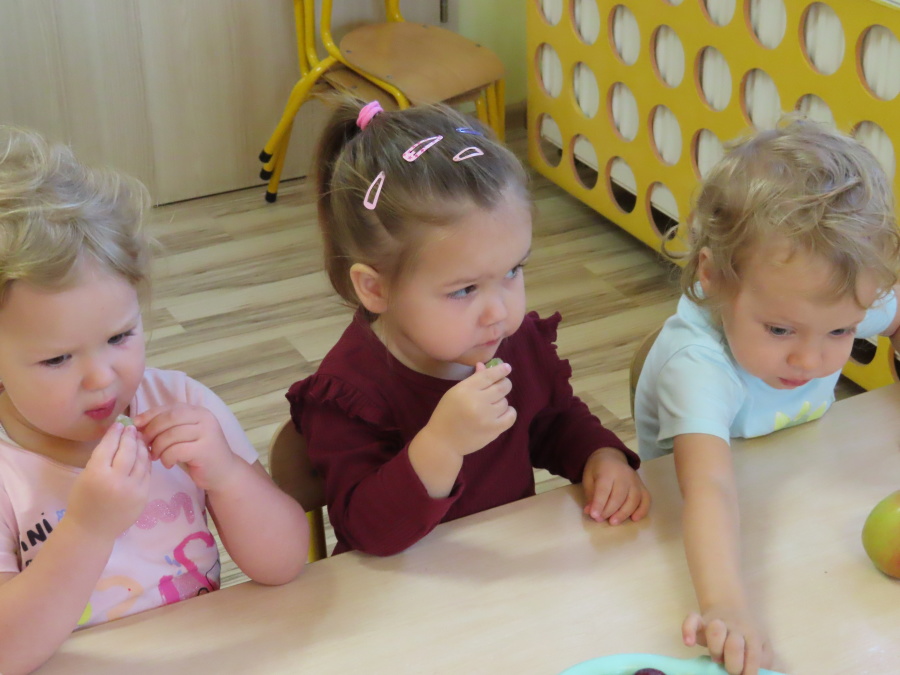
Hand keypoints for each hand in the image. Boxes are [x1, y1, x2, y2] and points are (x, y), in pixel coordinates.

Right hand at [67, 423, 151, 539]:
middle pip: (127, 451)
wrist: (92, 530)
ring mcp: (133, 489)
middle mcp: (117, 481)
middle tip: (131, 427)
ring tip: (139, 438)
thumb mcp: (85, 476)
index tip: (119, 424)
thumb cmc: (83, 501)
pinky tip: (144, 454)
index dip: (115, 433)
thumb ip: (100, 459)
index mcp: (97, 474)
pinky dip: (146, 461)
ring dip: (141, 447)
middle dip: (130, 436)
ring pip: (141, 461)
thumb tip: (116, 436)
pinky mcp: (143, 496)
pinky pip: (147, 473)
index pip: (108, 447)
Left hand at [134, 403, 238, 491]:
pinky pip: (176, 451)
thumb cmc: (199, 454)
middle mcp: (204, 418)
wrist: (224, 473)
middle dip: (151, 430)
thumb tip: (138, 423)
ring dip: (158, 447)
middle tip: (145, 444)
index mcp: (198, 411)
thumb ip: (168, 427)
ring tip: (156, 456)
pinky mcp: (204, 450)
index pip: (169, 408)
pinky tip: (168, 463)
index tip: (136, 425)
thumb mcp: (184, 436)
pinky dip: (166, 458)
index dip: (150, 415)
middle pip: (169, 418)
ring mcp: (206, 433)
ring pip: (170, 435)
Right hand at [423, 361, 516, 456]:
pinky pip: (511, 416)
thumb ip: (472, 380)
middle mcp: (477, 402)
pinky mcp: (493, 430)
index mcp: (465, 390)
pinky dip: (509, 412)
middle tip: (501, 386)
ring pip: (505, 401)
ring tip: (490, 406)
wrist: (443, 441)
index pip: (488, 375)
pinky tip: (502, 413)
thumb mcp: (455, 393)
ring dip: (500, 401)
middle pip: (502, 387)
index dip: (500, 370)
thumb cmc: (447, 414)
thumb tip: (484, 366)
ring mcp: (487, 417)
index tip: (507, 368)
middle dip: (504, 384)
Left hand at [582, 447, 649, 523]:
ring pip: (633, 500)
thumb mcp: (588, 478)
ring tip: (613, 522)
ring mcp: (635, 480)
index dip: (599, 504)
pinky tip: (634, 519)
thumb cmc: (597, 469)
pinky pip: (646, 499)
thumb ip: (590, 495)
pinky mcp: (642, 485)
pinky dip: (642, 510)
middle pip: (619, 497)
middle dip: (609, 511)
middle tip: (599, 519)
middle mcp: (624, 475)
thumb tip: (590, 511)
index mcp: (608, 471)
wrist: (611, 455)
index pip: (604, 490)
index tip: (594, 516)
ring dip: (623, 513)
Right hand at [683, 607, 772, 674]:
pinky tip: (689, 643)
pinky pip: (691, 620)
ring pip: (715, 630)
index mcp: (752, 636)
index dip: (749, 671)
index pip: (754, 656)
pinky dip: (687, 630)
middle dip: (733, 664)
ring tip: (717, 658)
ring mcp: (717, 622)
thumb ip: (764, 660)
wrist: (729, 605)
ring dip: (715, 648)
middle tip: (731, 670)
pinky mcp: (700, 620)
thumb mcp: (761, 645)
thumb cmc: (746, 634)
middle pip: (734, 644)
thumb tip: (771, 674)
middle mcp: (735, 628)